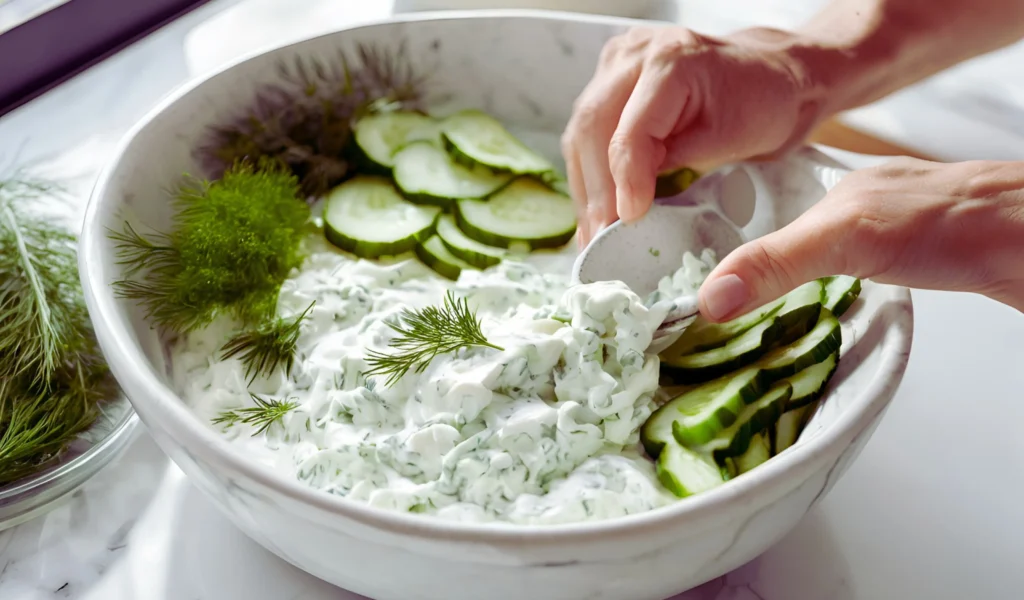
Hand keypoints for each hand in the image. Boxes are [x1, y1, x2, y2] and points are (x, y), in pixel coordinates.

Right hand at [561, 25, 824, 245]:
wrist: (766, 74)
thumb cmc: (760, 103)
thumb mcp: (728, 138)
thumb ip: (674, 161)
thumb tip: (626, 205)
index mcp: (671, 61)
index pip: (630, 129)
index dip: (624, 179)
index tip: (626, 219)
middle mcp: (634, 53)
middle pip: (592, 128)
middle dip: (595, 191)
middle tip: (599, 240)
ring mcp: (617, 63)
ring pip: (580, 133)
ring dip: (585, 188)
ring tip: (591, 235)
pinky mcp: (608, 81)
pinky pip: (586, 132)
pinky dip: (590, 174)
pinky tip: (593, 211)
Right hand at [698, 157, 1023, 319]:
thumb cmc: (958, 224)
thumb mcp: (847, 239)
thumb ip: (777, 264)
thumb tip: (712, 296)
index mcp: (842, 192)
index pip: (769, 221)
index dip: (735, 255)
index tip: (703, 293)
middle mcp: (869, 212)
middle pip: (798, 245)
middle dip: (763, 277)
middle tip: (726, 314)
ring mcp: (902, 238)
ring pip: (835, 267)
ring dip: (805, 293)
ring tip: (770, 322)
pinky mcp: (932, 266)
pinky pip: (872, 286)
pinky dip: (849, 302)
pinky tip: (846, 315)